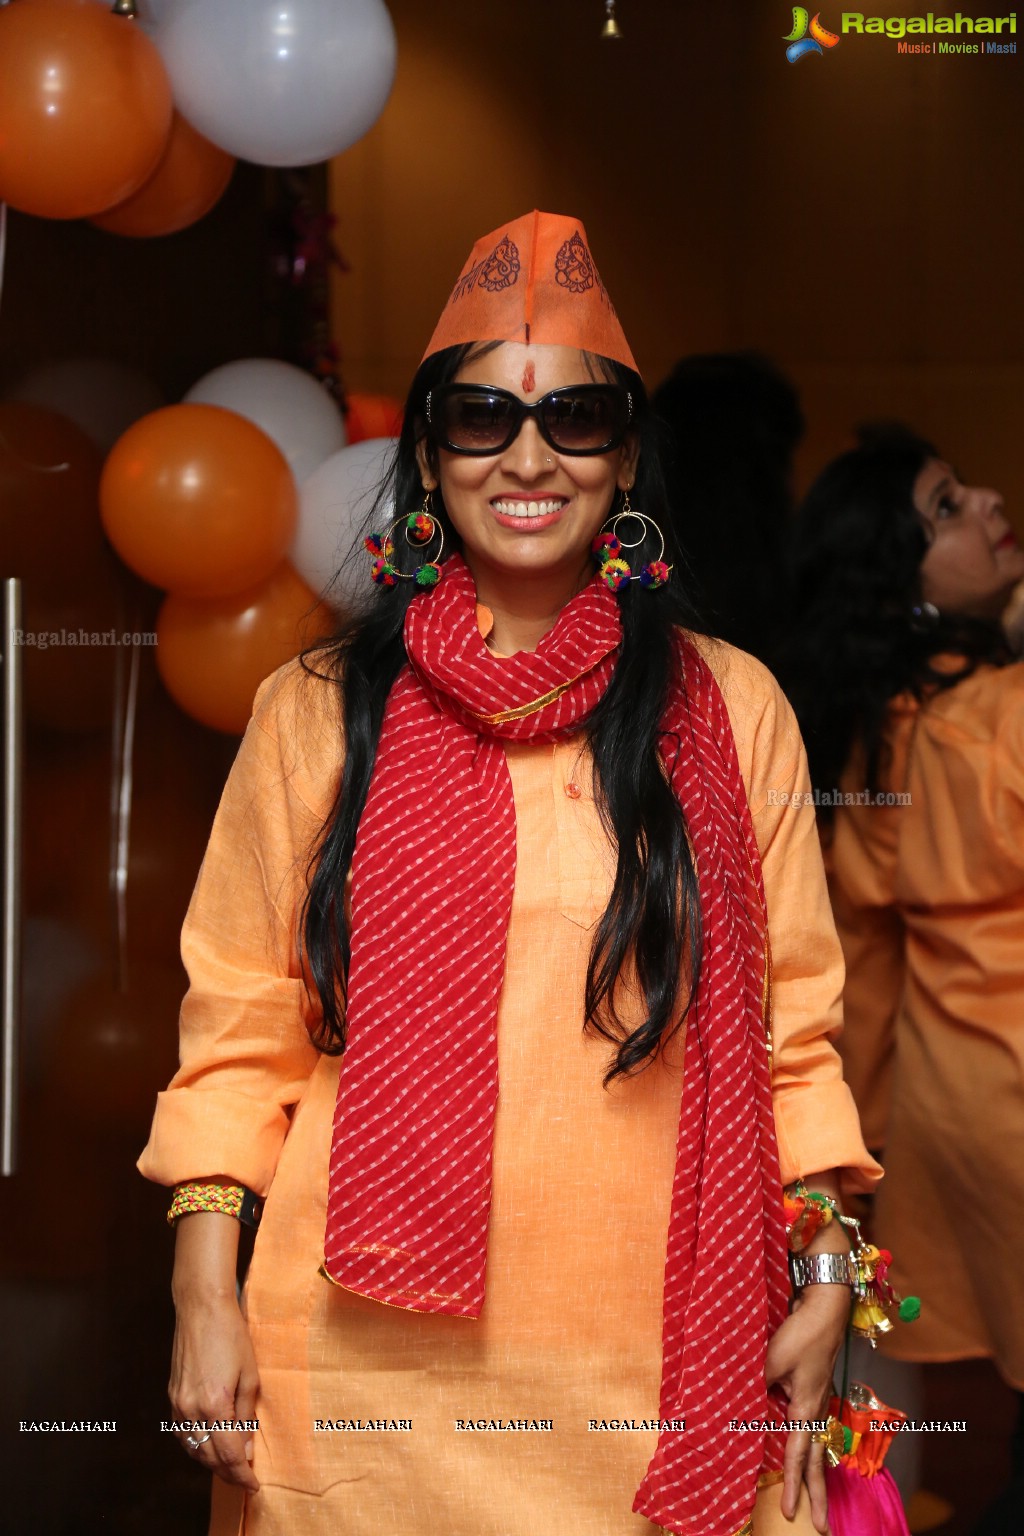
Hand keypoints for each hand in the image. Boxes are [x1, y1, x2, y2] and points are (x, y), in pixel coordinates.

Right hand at [169, 1288, 260, 1490]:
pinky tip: (210, 1444)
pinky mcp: (172, 1396)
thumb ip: (247, 1414)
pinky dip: (197, 1445)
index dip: (242, 1475)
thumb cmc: (231, 1335)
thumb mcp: (250, 1374)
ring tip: (230, 1465)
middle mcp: (191, 1409)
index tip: (254, 1485)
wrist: (201, 1308)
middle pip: (208, 1457)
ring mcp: (178, 1403)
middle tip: (245, 1479)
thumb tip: (246, 1448)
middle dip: (228, 1473)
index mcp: (215, 1404)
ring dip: (211, 1462)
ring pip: (193, 1448)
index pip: (228, 1455)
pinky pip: (183, 1434)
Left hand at [765, 1285, 848, 1533]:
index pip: (799, 1455)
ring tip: (817, 1500)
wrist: (825, 1307)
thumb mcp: (773, 1358)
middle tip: (822, 1528)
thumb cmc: (801, 1332)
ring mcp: (818, 1400)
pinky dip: (810, 1447)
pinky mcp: (815, 1389)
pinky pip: (811, 1427)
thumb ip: (757, 1383)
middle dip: (818, 1495)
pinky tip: (807, 1452)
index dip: (794, 1485)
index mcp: (807, 1407)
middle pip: (817, 1461)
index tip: (792, 1514)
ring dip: (816, 1475)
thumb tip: (739, 1405)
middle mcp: (816, 1409)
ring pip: (817, 1446)